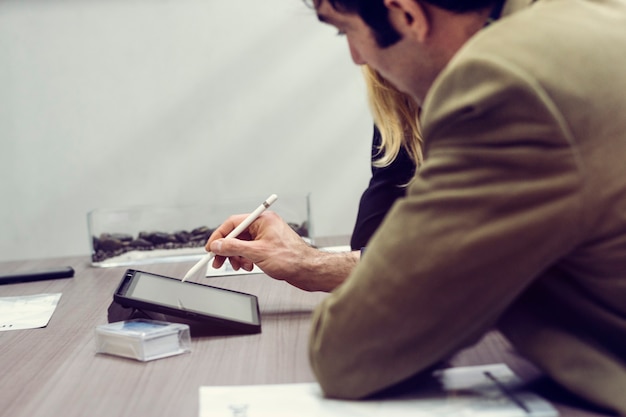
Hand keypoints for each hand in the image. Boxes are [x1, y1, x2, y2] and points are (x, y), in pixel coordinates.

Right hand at [206, 211, 357, 291]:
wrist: (308, 271)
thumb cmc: (291, 259)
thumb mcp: (256, 253)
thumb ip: (234, 247)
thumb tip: (219, 245)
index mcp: (262, 220)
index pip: (233, 223)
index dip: (219, 236)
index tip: (211, 248)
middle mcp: (264, 225)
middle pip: (236, 234)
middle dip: (227, 249)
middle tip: (218, 261)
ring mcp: (267, 236)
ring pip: (242, 244)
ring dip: (237, 256)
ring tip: (240, 266)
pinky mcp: (269, 247)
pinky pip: (250, 250)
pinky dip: (246, 259)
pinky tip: (249, 266)